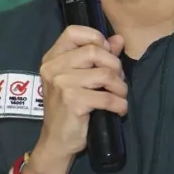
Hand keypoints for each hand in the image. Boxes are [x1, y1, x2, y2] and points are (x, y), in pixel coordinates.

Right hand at [35, 26, 127, 162]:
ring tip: (119, 96)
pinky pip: (107, 97)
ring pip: (105, 74)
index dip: (96, 38)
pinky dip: (120, 104)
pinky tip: (119, 109)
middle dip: (115, 66)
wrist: (57, 141)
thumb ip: (99, 56)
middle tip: (117, 81)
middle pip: (95, 51)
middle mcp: (53, 67)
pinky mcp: (72, 101)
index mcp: (52, 58)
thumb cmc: (70, 107)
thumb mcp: (81, 79)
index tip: (107, 54)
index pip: (73, 32)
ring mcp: (61, 84)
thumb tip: (119, 39)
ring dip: (120, 87)